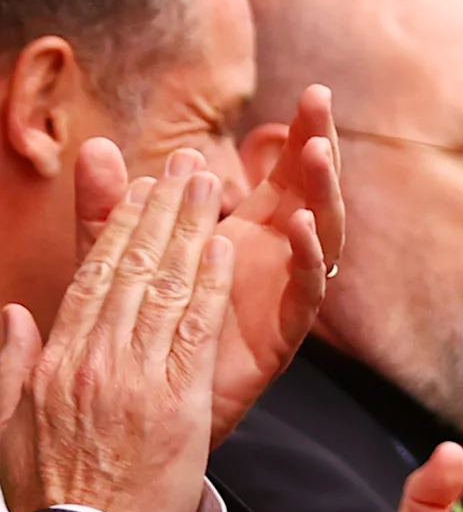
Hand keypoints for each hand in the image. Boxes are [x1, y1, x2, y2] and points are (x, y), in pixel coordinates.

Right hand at [0, 155, 231, 511]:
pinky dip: (210, 287)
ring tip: (208, 186)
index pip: (93, 279)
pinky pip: (195, 332)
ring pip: (164, 289)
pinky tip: (224, 250)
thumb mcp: (10, 427)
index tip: (141, 191)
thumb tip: (13, 314)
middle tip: (184, 166)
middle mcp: (93, 362)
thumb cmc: (56, 496)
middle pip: (130, 271)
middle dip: (160, 212)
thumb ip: (14, 365)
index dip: (120, 229)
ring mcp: (134, 381)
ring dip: (189, 232)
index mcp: (56, 363)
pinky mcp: (177, 405)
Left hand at [88, 88, 342, 445]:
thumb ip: (110, 209)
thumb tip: (92, 147)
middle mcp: (272, 260)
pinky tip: (293, 224)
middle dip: (319, 147)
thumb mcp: (118, 261)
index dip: (298, 135)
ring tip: (316, 152)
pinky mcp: (280, 335)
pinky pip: (304, 293)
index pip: (282, 175)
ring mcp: (282, 295)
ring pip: (318, 235)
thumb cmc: (141, 339)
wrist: (143, 420)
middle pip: (311, 194)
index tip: (310, 92)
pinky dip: (302, 257)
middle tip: (321, 101)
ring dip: (319, 193)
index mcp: (245, 236)